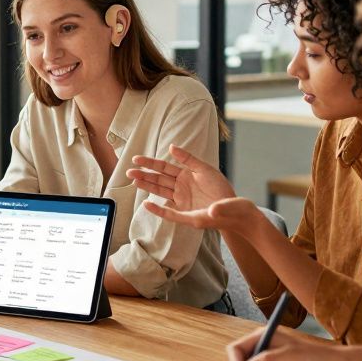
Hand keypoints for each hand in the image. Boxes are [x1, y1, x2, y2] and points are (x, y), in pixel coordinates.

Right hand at [129, 145, 261, 233]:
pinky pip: (168, 212)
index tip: (136, 159)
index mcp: (185, 174)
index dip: (150, 163)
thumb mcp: (204, 169)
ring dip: (147, 187)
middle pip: (158, 179)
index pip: (164, 167)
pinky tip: (146, 204)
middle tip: (129, 172)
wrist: (232, 207)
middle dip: (144, 175)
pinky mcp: (184, 214)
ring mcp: (181, 200)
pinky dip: (157, 209)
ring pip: (160, 192)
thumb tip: (171, 147)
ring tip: (133, 181)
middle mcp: (180, 187)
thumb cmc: (221, 188)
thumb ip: (188, 159)